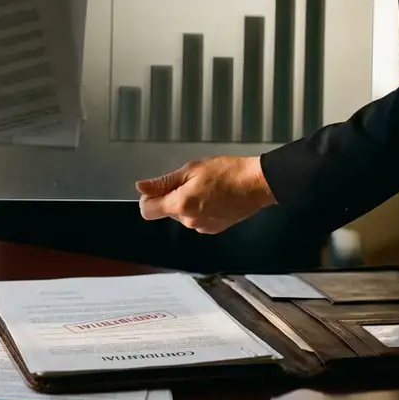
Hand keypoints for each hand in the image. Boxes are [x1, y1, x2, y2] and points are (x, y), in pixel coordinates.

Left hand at [135, 156, 276, 234]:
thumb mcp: (191, 170)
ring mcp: (202, 227)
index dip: (148, 198)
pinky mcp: (214, 229)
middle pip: (165, 212)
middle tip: (189, 181)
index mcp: (181, 205)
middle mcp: (190, 221)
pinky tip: (212, 197)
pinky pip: (196, 219)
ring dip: (185, 203)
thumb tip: (141, 188)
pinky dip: (198, 209)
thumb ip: (163, 182)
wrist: (257, 184)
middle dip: (170, 197)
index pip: (147, 211)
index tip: (158, 188)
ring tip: (204, 187)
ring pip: (181, 215)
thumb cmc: (227, 172)